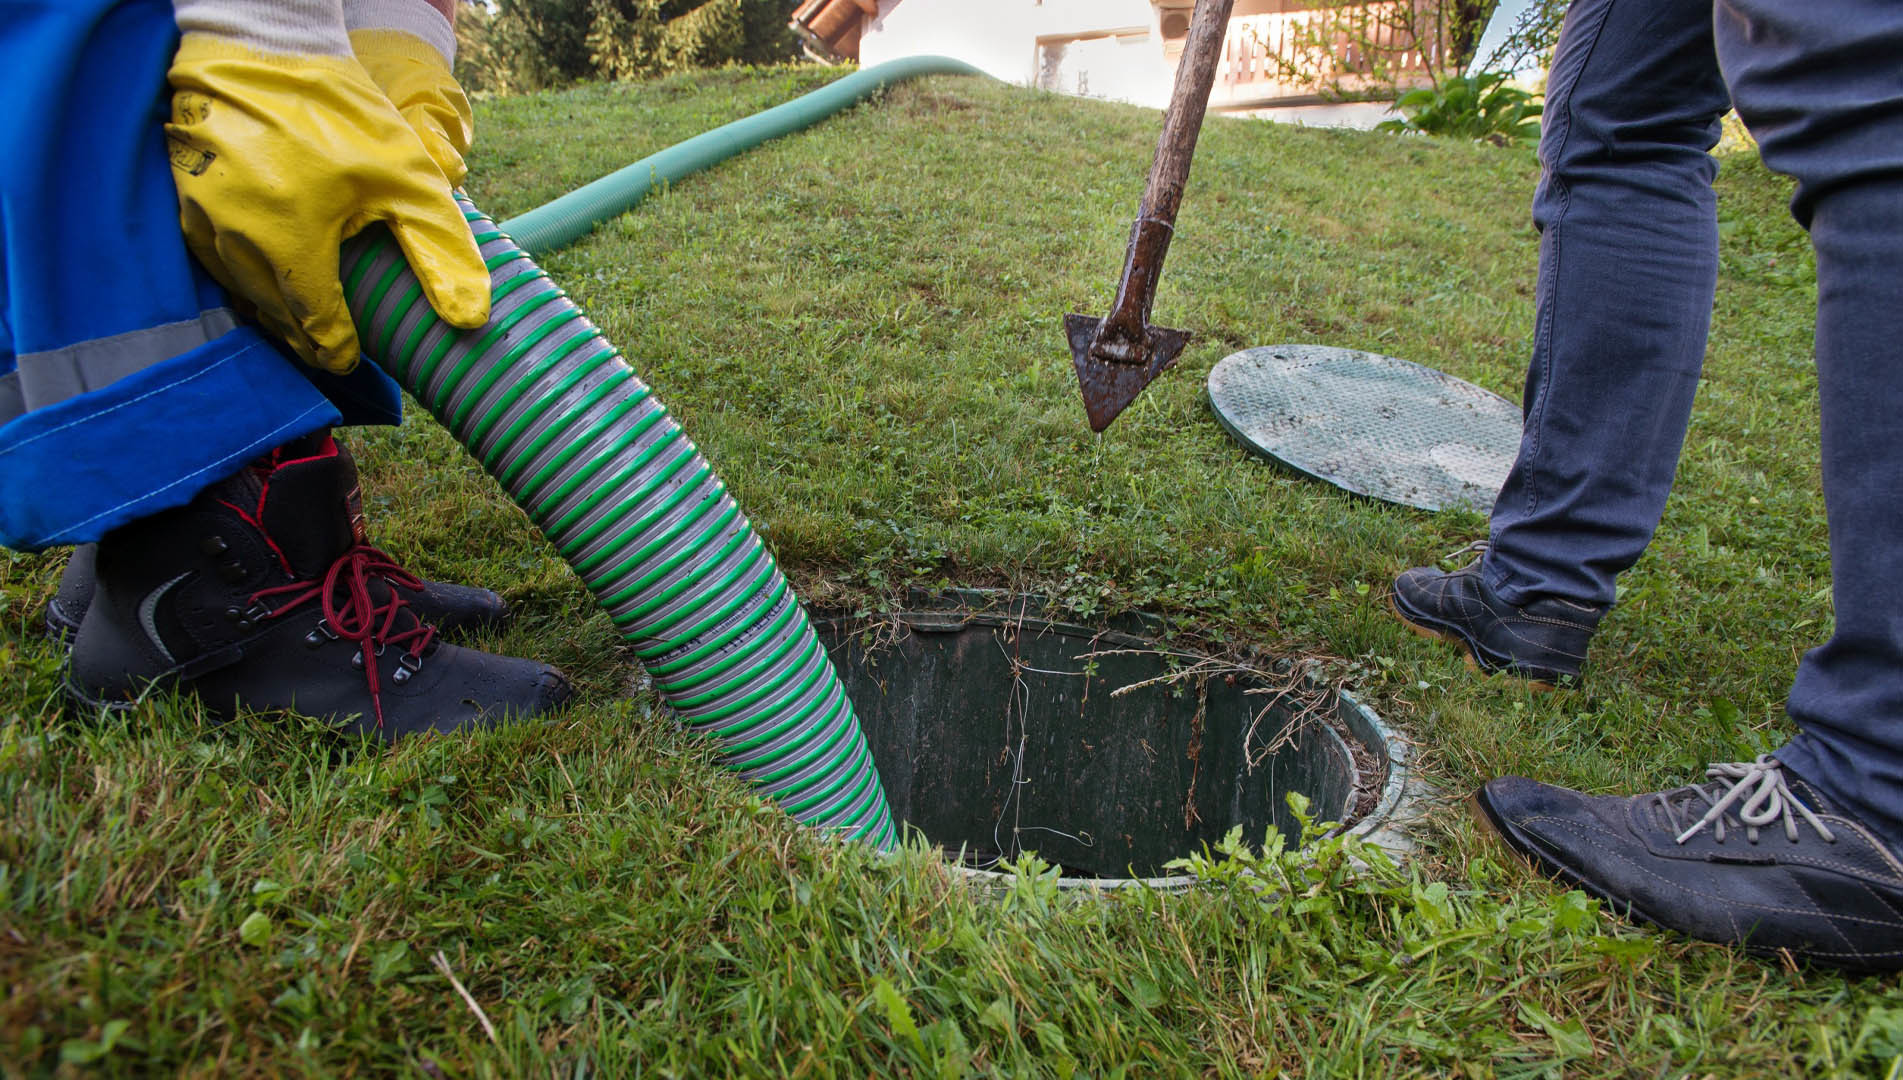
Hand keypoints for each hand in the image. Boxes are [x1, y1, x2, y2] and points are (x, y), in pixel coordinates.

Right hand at [166, 35, 490, 373]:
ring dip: (272, 311)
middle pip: (275, 316)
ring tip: (302, 322)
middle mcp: (236, 239)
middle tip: (331, 350)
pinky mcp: (181, 200)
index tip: (352, 360)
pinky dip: (242, 277)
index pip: (315, 327)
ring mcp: (200, 219)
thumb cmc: (340, 111)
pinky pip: (214, 259)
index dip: (338, 350)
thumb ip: (441, 251)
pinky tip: (267, 278)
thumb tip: (470, 320)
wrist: (263, 45)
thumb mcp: (410, 180)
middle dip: (305, 337)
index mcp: (291, 241)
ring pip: (240, 291)